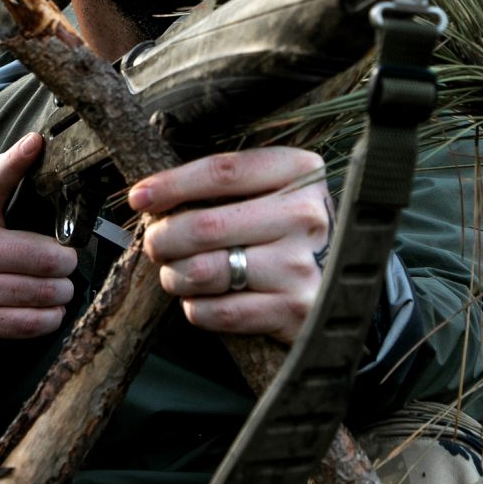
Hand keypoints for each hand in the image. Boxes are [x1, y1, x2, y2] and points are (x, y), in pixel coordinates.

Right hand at [0, 131, 75, 350]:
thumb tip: (37, 142)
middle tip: (66, 261)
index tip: (36, 143)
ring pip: (45, 291)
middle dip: (67, 261)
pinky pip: (33, 323)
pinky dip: (52, 316)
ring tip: (59, 285)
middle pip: (46, 257)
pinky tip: (50, 308)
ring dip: (63, 290)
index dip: (17, 159)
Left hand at [128, 147, 332, 345]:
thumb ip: (225, 187)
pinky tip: (200, 300)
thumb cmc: (288, 231)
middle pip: (206, 224)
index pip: (222, 172)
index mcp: (299, 173)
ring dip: (175, 276)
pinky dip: (196, 308)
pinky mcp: (294, 309)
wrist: (343, 284)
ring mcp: (301, 265)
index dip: (171, 184)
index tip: (139, 197)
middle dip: (164, 237)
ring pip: (205, 270)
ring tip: (177, 274)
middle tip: (155, 244)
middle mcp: (305, 216)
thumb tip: (151, 197)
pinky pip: (220, 311)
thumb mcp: (273, 191)